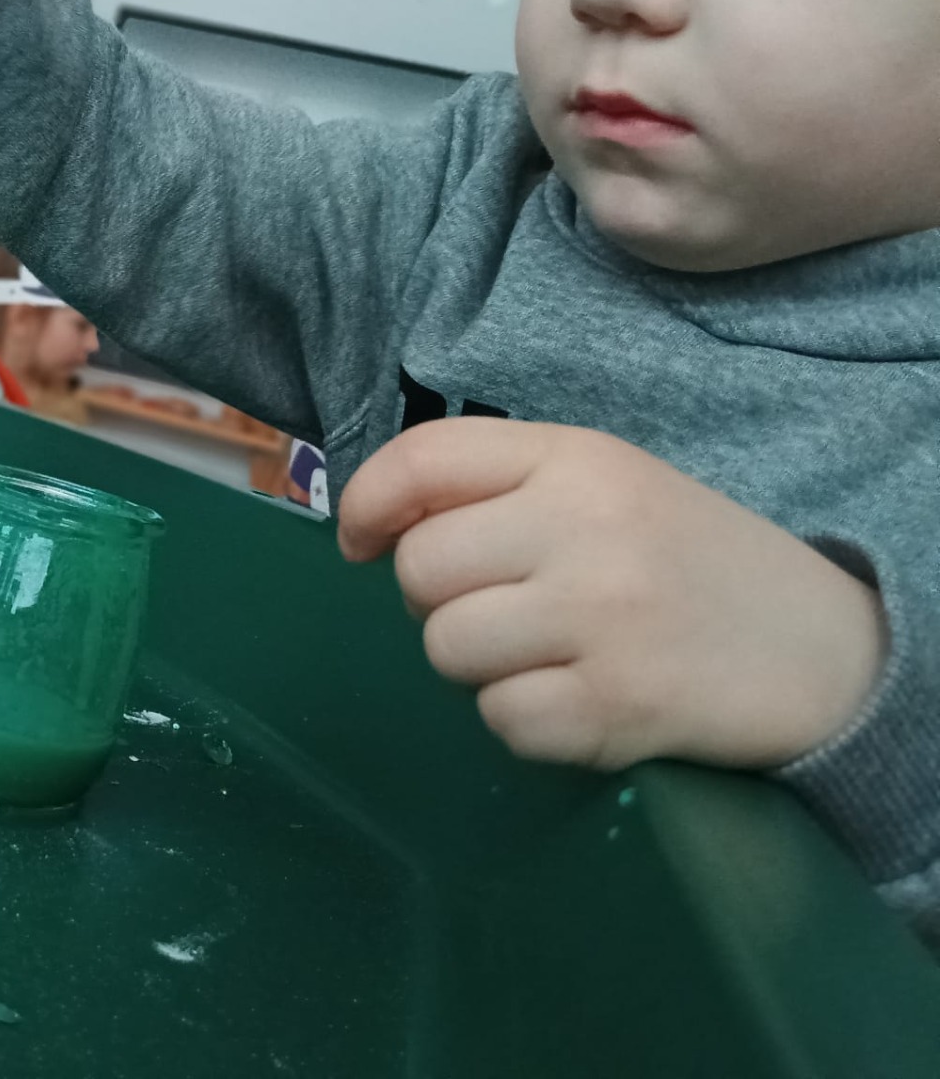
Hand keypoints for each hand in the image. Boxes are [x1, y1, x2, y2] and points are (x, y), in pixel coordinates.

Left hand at [338, 419, 886, 770]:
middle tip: (501, 606)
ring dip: (478, 663)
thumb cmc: (681, 559)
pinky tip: (579, 697)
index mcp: (577, 459)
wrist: (822, 649)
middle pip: (421, 570)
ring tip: (546, 652)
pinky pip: (501, 720)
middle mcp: (585, 529)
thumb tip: (372, 527)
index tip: (357, 540)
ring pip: (447, 649)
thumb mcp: (602, 485)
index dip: (366, 502)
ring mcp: (601, 620)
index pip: (424, 461)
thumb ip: (495, 488)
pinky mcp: (616, 707)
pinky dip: (525, 720)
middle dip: (437, 599)